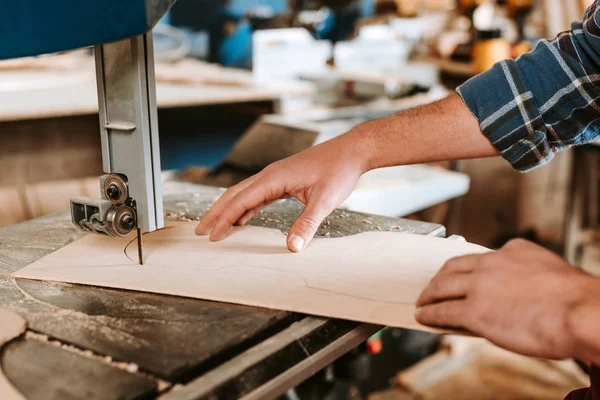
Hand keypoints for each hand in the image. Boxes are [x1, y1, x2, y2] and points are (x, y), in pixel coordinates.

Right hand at [195, 136, 368, 251]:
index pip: (241, 200)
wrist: (351, 151)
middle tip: (200, 231)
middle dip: (216, 213)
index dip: (224, 219)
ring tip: (215, 227)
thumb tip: (293, 248)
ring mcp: (275, 176)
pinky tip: (242, 219)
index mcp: (274, 178)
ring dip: (228, 210)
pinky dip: (245, 207)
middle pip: (234, 194)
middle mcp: (270, 175)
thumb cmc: (339, 170)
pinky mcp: (283, 180)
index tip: (212, 236)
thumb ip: (307, 224)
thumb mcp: (325, 200)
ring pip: (244, 194)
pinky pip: (257, 194)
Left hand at [415, 239, 597, 359]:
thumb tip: (520, 294)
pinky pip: (443, 310)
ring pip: (442, 286)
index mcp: (513, 250)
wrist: (580, 313)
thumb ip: (529, 277)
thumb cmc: (576, 301)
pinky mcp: (474, 309)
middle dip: (440, 277)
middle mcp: (492, 262)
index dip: (466, 268)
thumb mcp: (551, 274)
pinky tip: (425, 316)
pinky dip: (430, 313)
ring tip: (423, 301)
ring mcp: (480, 285)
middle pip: (453, 266)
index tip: (460, 274)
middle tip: (433, 286)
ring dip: (429, 294)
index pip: (480, 257)